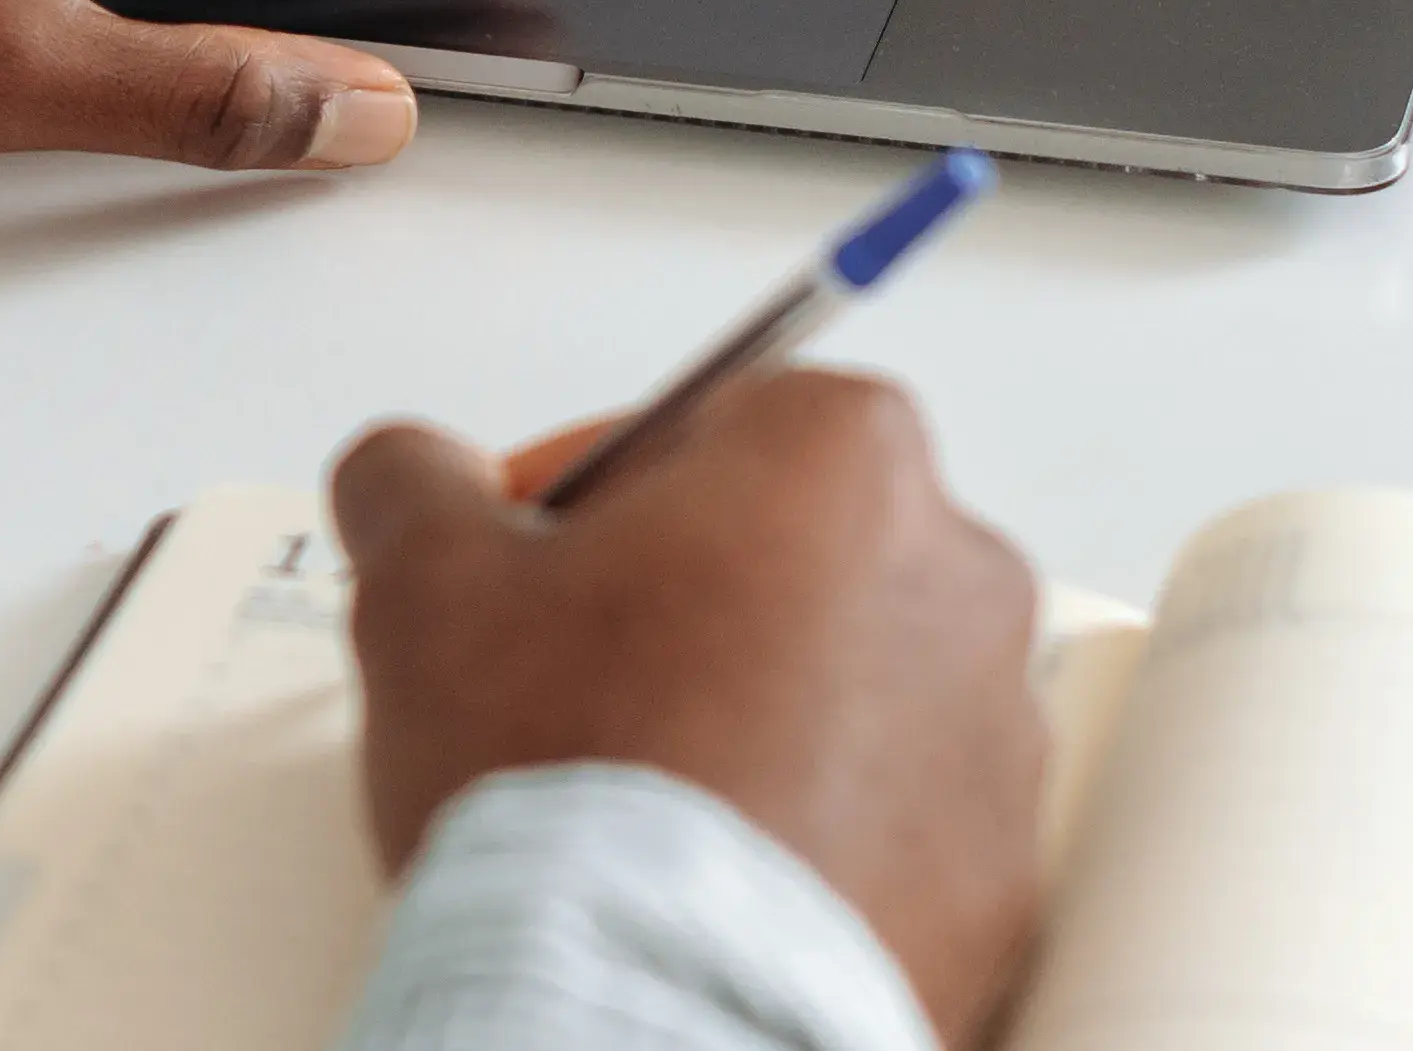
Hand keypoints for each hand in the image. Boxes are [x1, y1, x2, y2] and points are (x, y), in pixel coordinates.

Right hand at [330, 369, 1045, 1039]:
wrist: (659, 1001)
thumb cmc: (574, 778)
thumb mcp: (422, 579)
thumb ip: (412, 479)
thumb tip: (416, 473)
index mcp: (841, 459)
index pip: (707, 420)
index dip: (593, 491)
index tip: (531, 556)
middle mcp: (957, 576)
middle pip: (789, 551)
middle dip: (685, 601)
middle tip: (571, 679)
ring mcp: (995, 738)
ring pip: (844, 686)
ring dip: (754, 713)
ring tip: (636, 792)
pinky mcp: (1000, 877)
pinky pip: (892, 821)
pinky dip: (812, 831)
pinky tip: (704, 870)